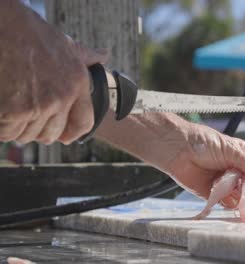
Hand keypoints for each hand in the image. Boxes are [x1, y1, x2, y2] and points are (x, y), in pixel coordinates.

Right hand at [0, 1, 107, 144]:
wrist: (5, 26)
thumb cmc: (32, 34)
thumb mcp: (66, 44)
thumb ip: (86, 56)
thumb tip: (104, 54)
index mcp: (78, 84)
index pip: (84, 123)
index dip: (72, 133)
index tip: (64, 137)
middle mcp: (62, 98)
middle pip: (51, 134)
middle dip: (38, 130)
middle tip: (26, 118)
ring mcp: (38, 106)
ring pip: (27, 135)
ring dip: (17, 127)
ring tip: (11, 109)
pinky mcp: (13, 111)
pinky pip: (7, 132)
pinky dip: (1, 126)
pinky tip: (1, 110)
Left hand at [96, 113, 244, 205]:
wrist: (177, 149)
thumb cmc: (204, 143)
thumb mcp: (232, 151)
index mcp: (244, 156)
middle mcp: (236, 170)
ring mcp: (225, 182)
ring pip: (241, 195)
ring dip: (242, 196)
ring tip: (239, 193)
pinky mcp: (213, 193)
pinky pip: (226, 202)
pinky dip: (228, 202)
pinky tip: (227, 197)